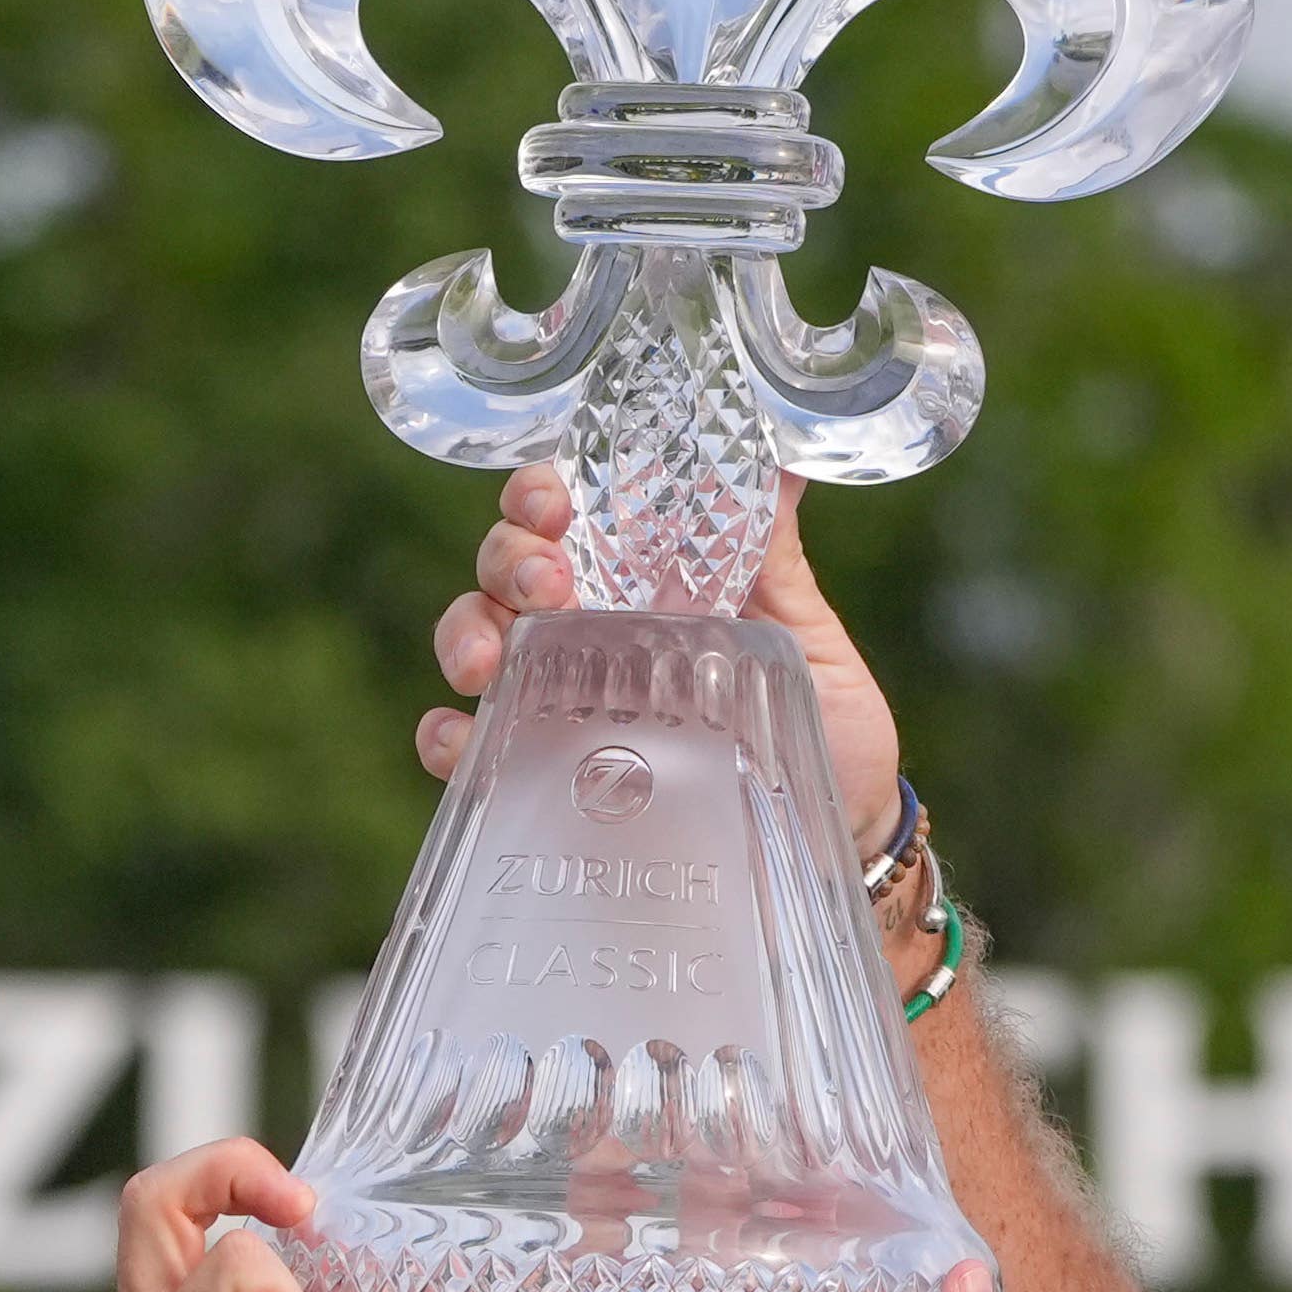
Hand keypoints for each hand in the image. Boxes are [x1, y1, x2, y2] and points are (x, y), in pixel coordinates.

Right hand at [425, 466, 902, 816]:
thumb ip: (776, 553)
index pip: (570, 514)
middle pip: (510, 568)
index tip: (558, 504)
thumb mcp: (805, 633)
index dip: (543, 495)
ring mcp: (564, 700)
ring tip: (486, 664)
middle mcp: (592, 628)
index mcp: (645, 579)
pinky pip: (474, 748)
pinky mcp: (551, 775)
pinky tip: (458, 739)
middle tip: (545, 587)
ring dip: (467, 634)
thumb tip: (788, 457)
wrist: (842, 834)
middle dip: (508, 560)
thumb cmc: (827, 726)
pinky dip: (449, 737)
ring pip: (478, 639)